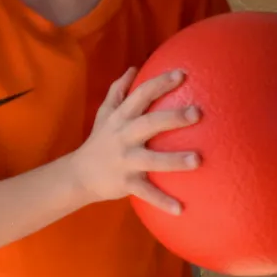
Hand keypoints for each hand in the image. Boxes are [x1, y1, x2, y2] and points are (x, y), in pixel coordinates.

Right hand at [70, 66, 201, 214]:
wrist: (77, 176)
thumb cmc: (98, 142)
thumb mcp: (104, 114)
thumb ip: (118, 91)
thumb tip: (133, 68)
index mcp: (121, 118)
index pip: (141, 95)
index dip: (160, 83)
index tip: (183, 73)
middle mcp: (123, 137)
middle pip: (149, 123)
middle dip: (172, 117)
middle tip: (198, 113)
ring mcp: (124, 161)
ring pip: (151, 160)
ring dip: (174, 160)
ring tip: (198, 160)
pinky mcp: (125, 183)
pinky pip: (146, 192)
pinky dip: (162, 201)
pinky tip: (181, 209)